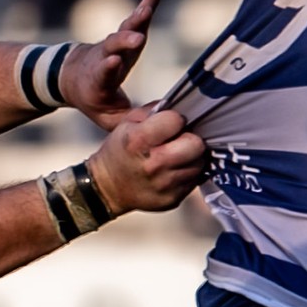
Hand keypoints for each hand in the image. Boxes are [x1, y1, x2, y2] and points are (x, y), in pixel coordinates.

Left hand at [63, 0, 159, 132]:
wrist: (73, 76)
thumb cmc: (95, 101)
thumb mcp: (107, 119)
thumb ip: (130, 122)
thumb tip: (158, 122)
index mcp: (98, 83)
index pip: (102, 73)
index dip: (107, 67)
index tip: (114, 61)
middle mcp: (104, 59)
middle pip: (113, 47)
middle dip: (125, 42)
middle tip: (137, 38)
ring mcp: (114, 45)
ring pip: (124, 30)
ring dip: (136, 20)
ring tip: (148, 7)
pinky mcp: (124, 34)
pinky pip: (136, 19)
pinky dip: (146, 6)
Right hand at [84, 105, 206, 214]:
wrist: (107, 188)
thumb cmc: (118, 153)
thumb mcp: (127, 123)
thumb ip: (153, 111)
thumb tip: (177, 107)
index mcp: (139, 141)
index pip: (176, 120)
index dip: (175, 119)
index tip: (171, 124)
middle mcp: (155, 164)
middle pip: (196, 144)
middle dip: (190, 139)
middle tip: (180, 140)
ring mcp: (166, 185)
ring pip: (199, 163)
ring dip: (191, 157)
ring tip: (176, 156)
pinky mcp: (173, 199)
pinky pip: (193, 180)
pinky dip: (187, 173)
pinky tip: (174, 170)